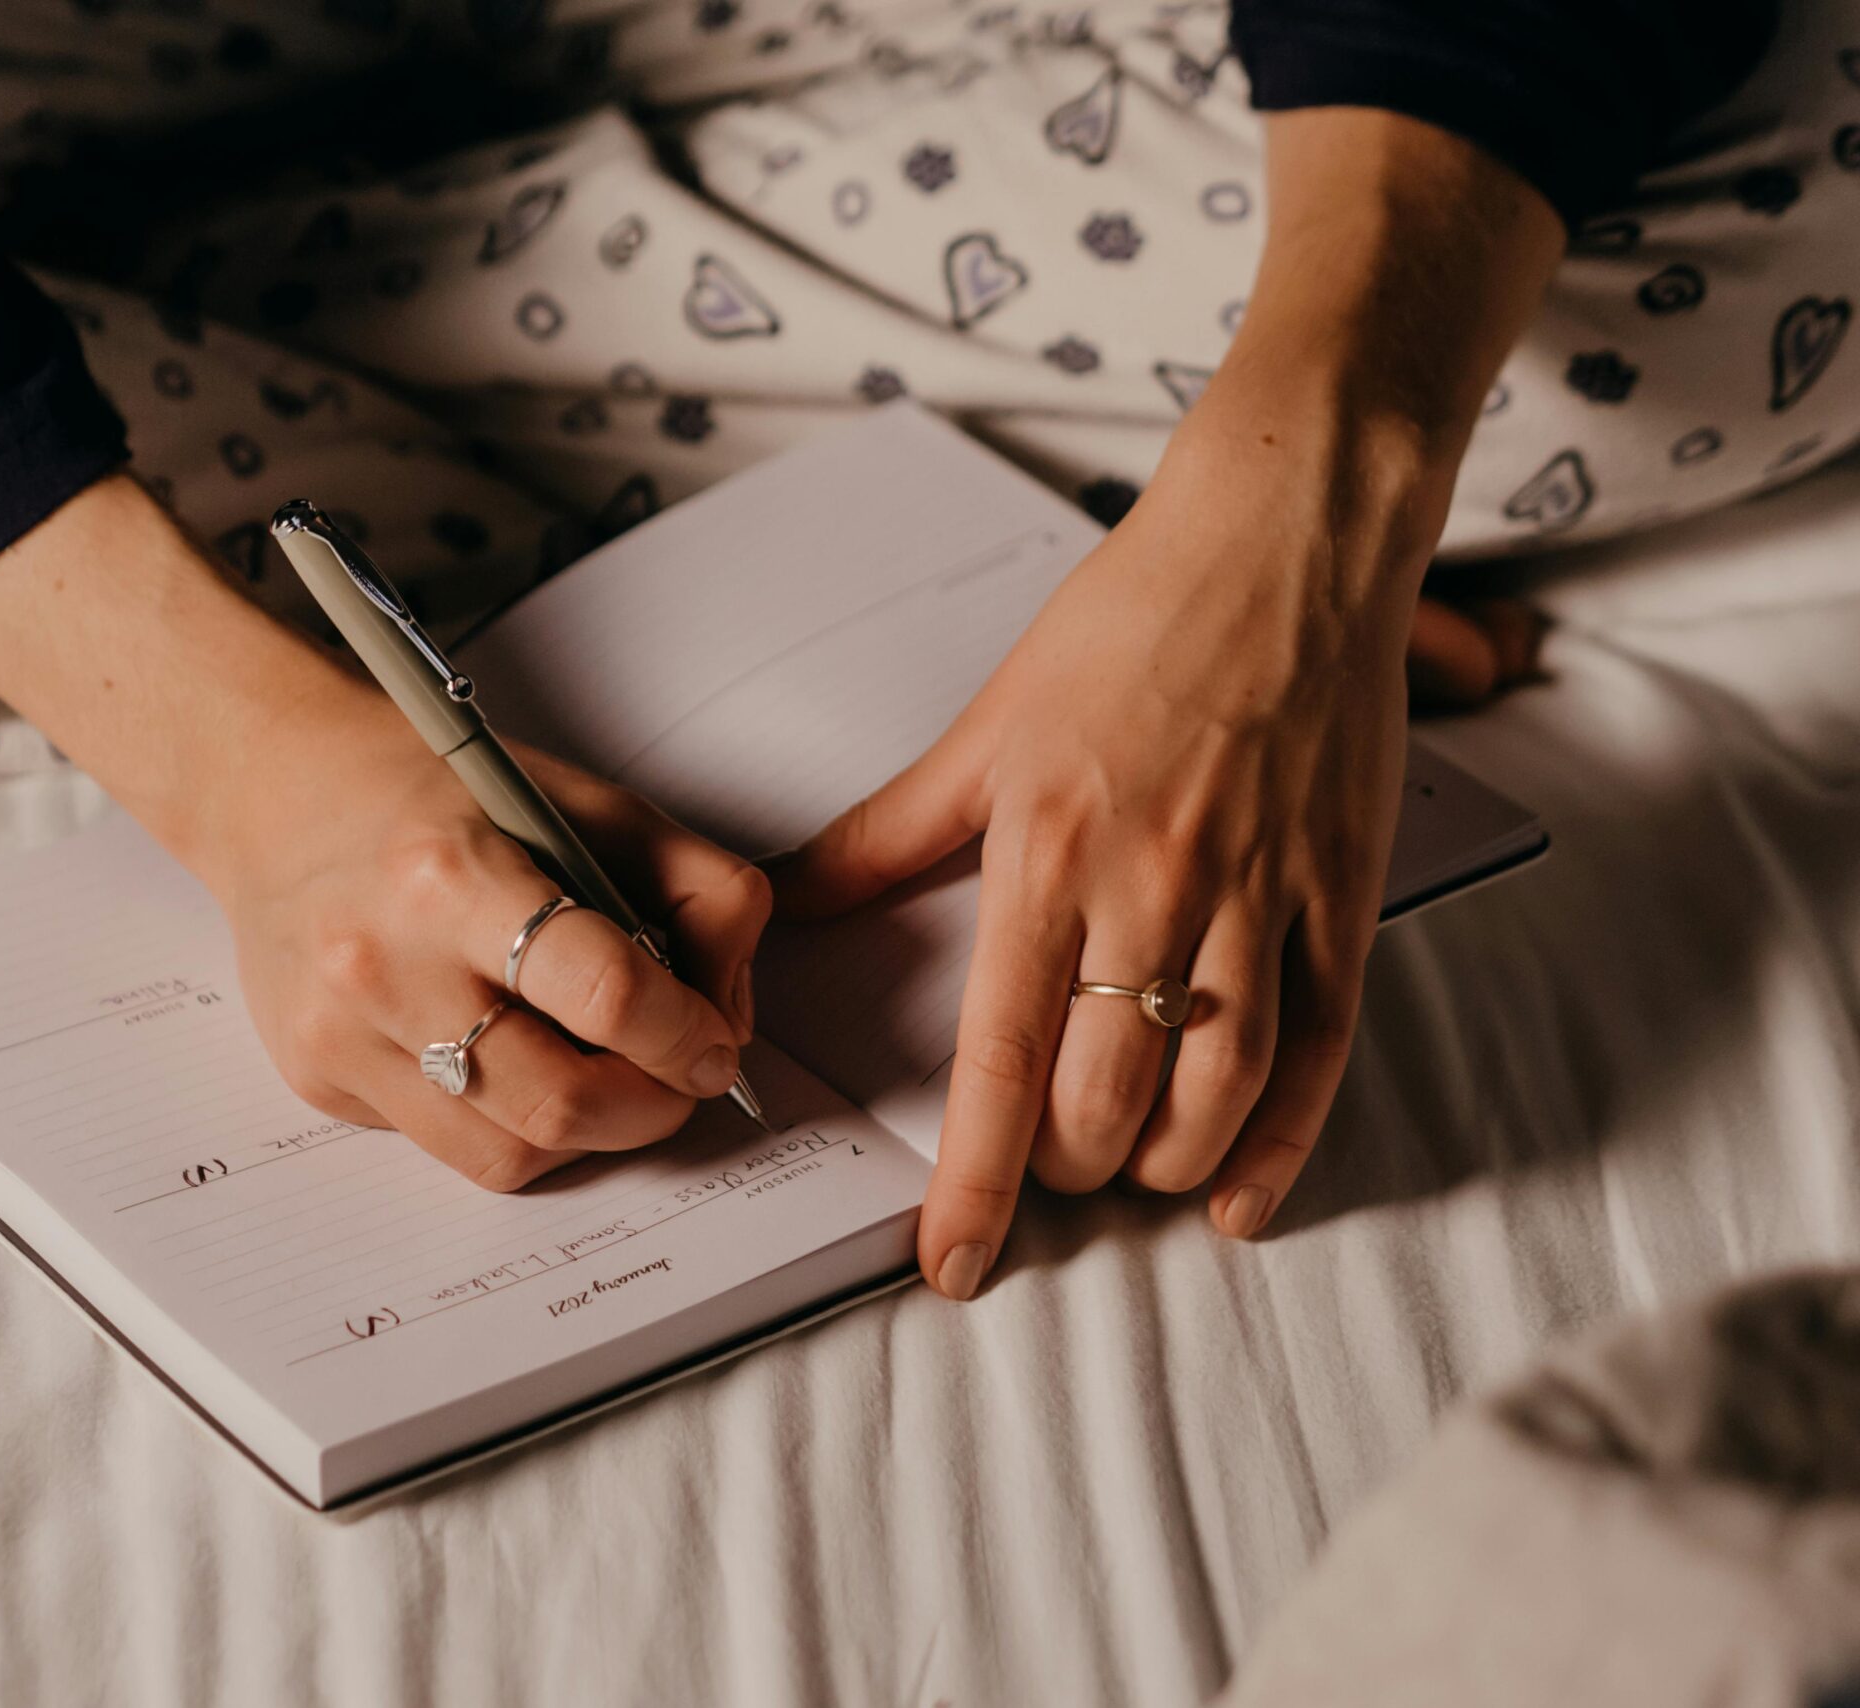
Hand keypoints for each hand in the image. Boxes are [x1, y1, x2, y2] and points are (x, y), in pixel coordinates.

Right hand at [196, 683, 767, 1187]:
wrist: (273, 790)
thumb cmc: (429, 790)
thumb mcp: (580, 798)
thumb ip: (693, 887)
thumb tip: (729, 1012)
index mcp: (454, 874)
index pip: (606, 993)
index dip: (687, 1034)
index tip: (712, 1043)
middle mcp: (384, 964)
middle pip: (562, 1104)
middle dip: (651, 1107)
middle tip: (675, 1077)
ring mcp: (342, 1034)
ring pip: (510, 1155)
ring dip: (587, 1134)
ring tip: (602, 1074)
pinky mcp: (317, 1078)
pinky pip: (449, 1148)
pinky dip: (508, 1124)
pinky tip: (510, 1058)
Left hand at [770, 106, 1561, 1297]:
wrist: (1282, 547)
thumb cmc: (1127, 626)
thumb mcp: (986, 728)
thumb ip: (887, 837)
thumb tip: (786, 904)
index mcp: (1049, 855)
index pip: (1002, 1060)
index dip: (977, 1181)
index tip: (949, 1262)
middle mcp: (1155, 893)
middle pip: (1108, 1102)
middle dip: (1070, 1172)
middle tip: (1048, 1174)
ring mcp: (1258, 901)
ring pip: (1215, 1095)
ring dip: (1163, 1166)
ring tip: (1129, 1175)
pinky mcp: (1340, 900)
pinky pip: (1319, 1054)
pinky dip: (1279, 1144)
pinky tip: (1237, 1196)